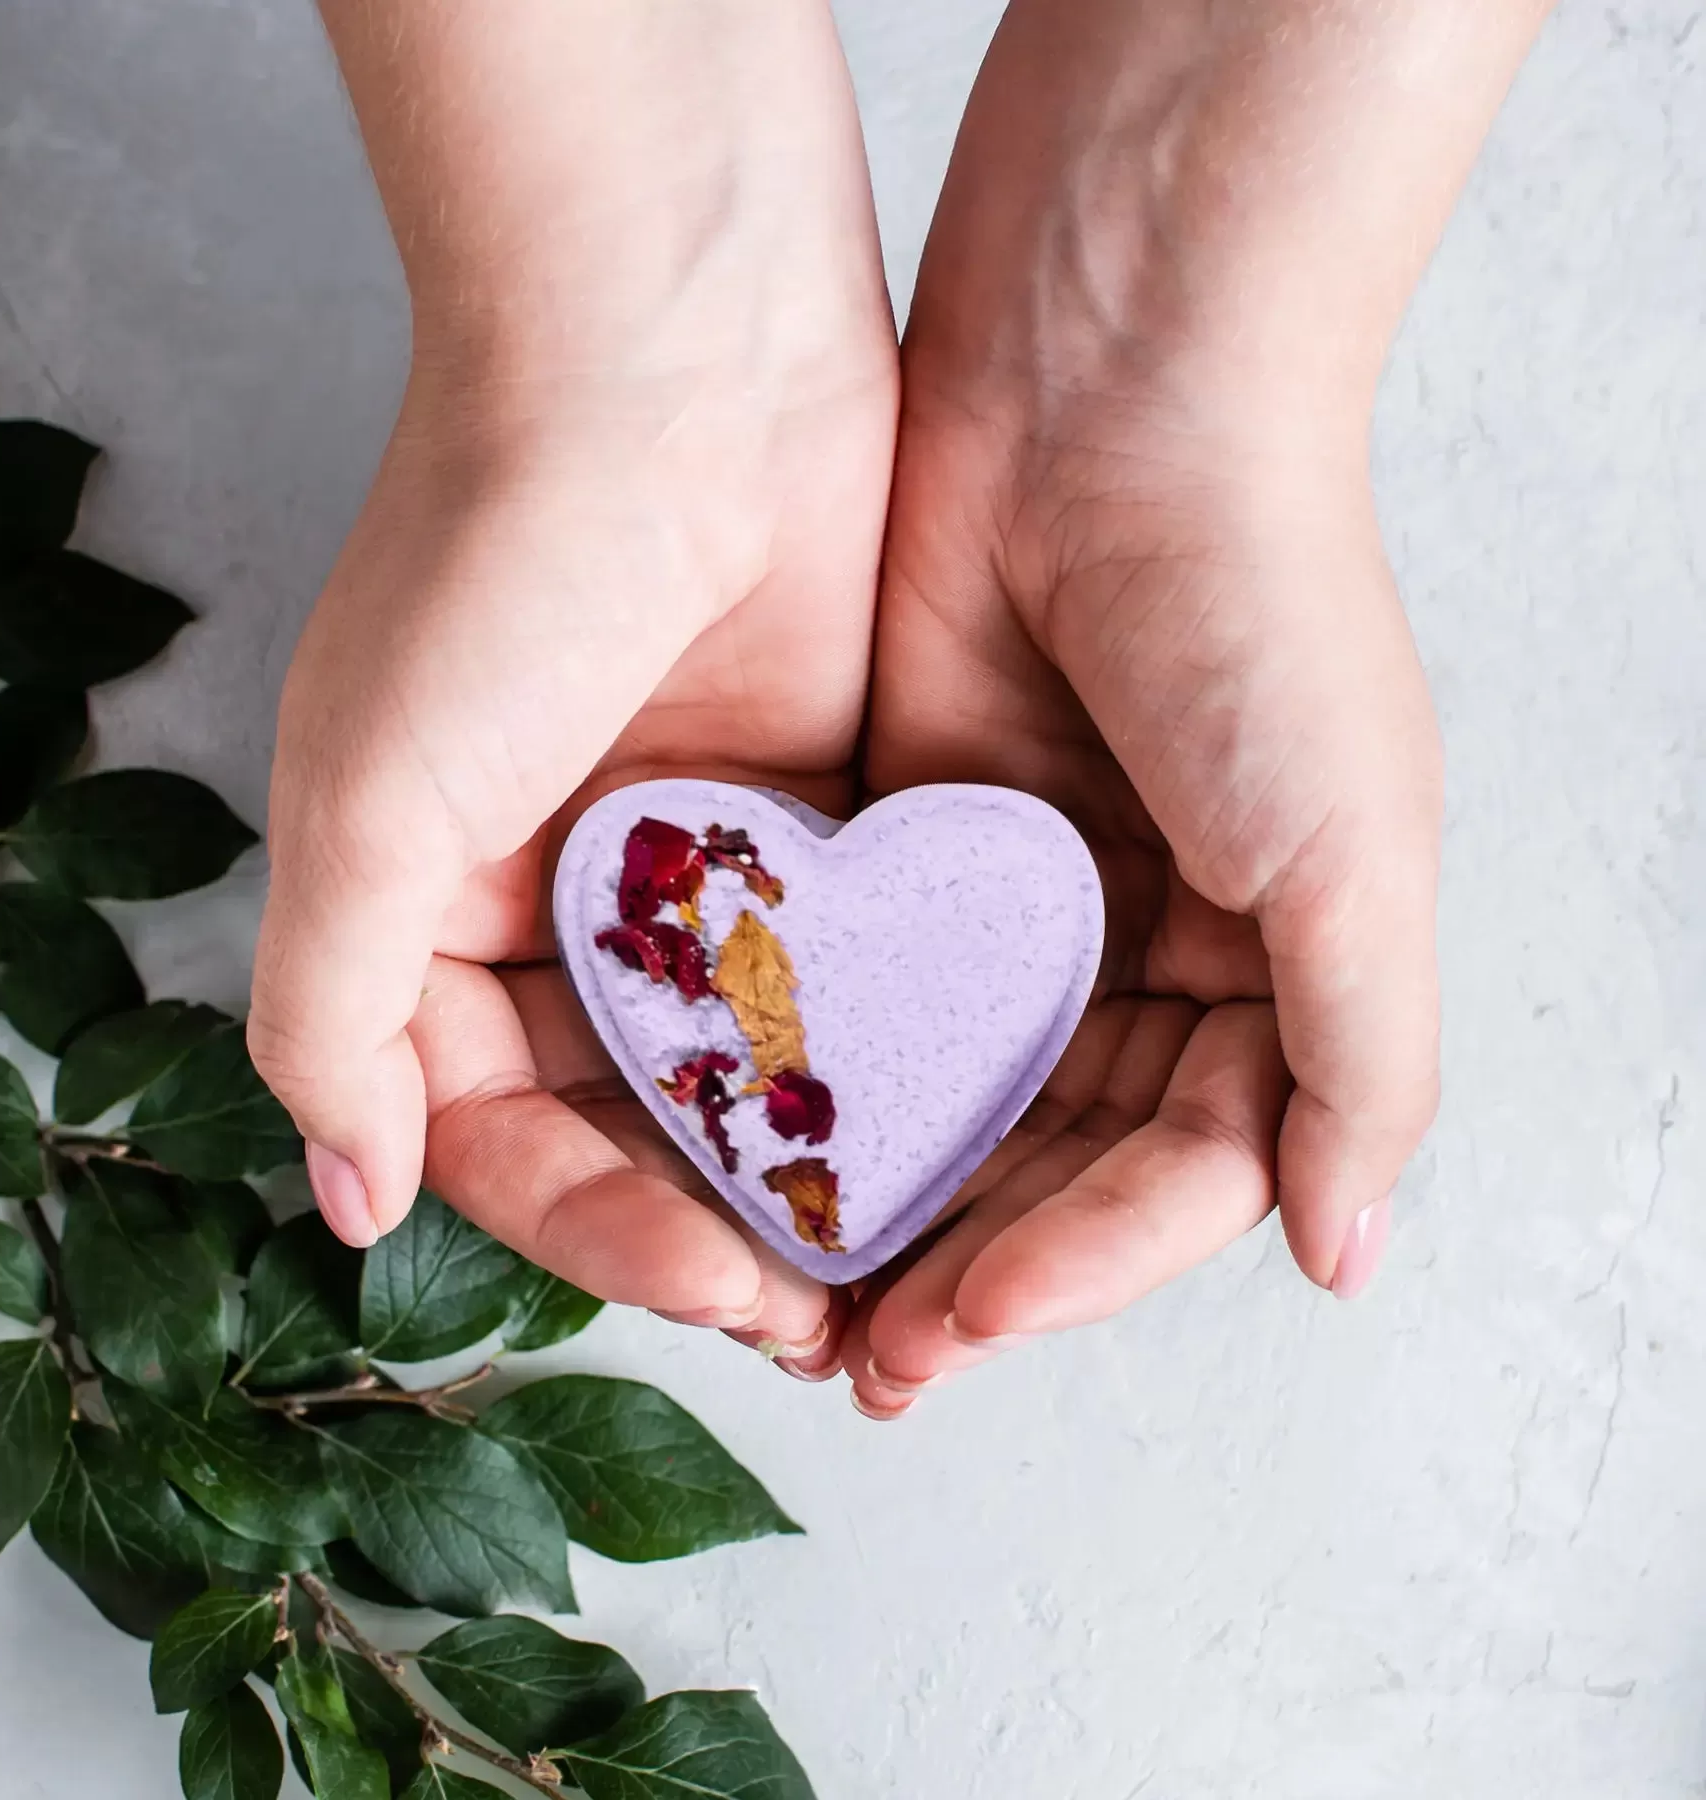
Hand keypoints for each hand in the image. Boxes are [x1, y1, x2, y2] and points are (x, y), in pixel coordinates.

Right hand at [251, 1, 895, 1356]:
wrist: (674, 356)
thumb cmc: (496, 561)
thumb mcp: (369, 798)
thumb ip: (333, 1007)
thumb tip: (346, 1194)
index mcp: (436, 914)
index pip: (498, 1132)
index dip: (592, 1232)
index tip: (708, 1289)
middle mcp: (562, 908)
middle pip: (631, 1121)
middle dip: (709, 1225)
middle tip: (813, 1313)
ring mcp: (691, 871)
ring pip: (743, 1068)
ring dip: (800, 1167)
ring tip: (887, 1264)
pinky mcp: (810, 824)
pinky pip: (836, 975)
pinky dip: (870, 1058)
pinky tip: (936, 1136)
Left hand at [834, 0, 1560, 1413]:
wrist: (1105, 391)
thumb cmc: (1257, 609)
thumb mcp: (1353, 846)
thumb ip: (1359, 1058)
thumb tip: (1342, 1254)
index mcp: (1264, 970)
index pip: (1177, 1173)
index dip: (1084, 1263)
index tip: (972, 1317)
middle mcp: (1144, 949)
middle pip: (1053, 1158)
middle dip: (970, 1262)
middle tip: (871, 1360)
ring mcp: (1019, 900)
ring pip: (951, 1096)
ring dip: (887, 1197)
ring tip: (801, 1296)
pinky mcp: (911, 842)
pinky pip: (867, 990)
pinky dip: (825, 1072)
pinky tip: (761, 1147)